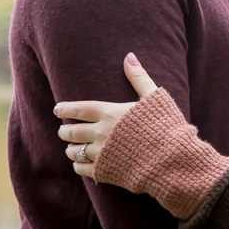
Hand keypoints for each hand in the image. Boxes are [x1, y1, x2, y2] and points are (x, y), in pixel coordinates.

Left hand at [55, 52, 158, 177]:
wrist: (171, 159)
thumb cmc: (165, 125)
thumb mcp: (154, 97)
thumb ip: (139, 77)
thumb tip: (129, 56)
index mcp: (110, 113)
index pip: (79, 109)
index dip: (65, 108)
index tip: (57, 109)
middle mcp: (101, 133)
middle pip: (72, 132)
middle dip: (64, 131)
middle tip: (62, 130)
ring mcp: (102, 154)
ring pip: (75, 152)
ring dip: (70, 149)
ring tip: (71, 148)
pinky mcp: (106, 172)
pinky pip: (82, 169)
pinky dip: (78, 166)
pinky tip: (80, 164)